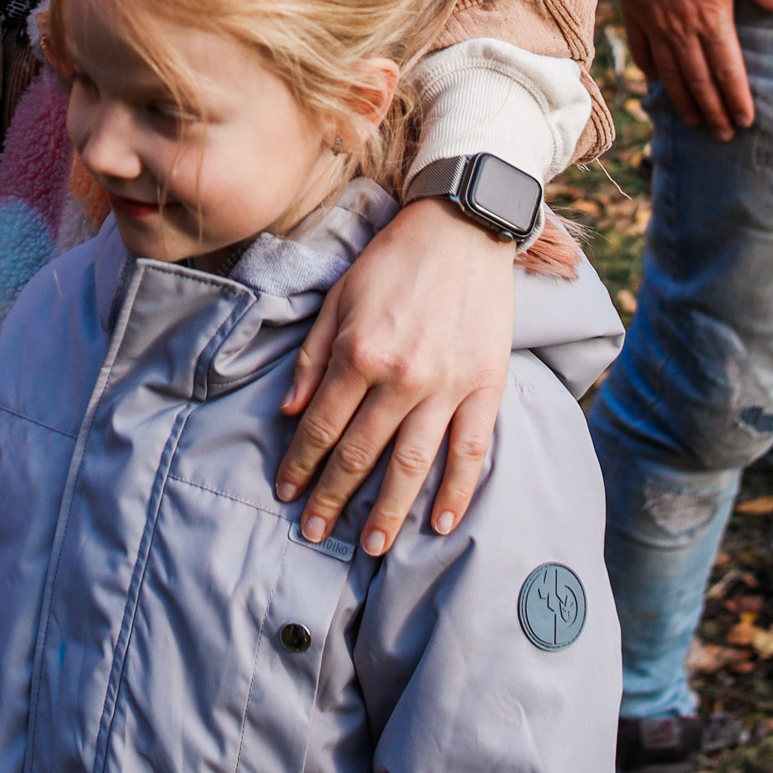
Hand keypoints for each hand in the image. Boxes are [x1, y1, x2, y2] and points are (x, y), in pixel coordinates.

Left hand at [276, 196, 513, 553]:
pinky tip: (441, 522)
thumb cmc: (394, 260)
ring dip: (388, 510)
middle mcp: (401, 377)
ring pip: (412, 465)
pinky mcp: (485, 387)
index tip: (288, 493)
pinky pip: (471, 451)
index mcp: (359, 353)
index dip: (300, 464)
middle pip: (360, 454)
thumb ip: (313, 357)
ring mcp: (447, 386)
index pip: (320, 426)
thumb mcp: (338, 297)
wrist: (463, 227)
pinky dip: (457, 491)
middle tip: (316, 533)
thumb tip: (290, 411)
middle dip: (333, 497)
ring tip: (372, 545)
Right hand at [610, 0, 772, 138]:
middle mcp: (682, 30)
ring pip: (670, 73)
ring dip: (684, 101)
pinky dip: (651, 70)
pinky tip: (656, 82)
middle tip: (723, 136)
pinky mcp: (635, 13)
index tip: (745, 122)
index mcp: (711, 18)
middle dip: (714, 111)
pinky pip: (643, 51)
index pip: (728, 70)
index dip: (737, 99)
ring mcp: (655, 24)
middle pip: (700, 80)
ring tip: (694, 122)